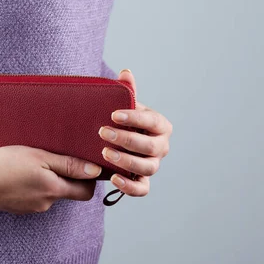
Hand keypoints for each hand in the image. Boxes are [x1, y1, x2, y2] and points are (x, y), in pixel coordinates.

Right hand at [0, 146, 102, 213]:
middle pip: (68, 192)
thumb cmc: (5, 163)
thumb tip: (95, 171)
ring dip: (48, 181)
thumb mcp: (39, 157)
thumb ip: (69, 165)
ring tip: (32, 164)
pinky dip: (33, 186)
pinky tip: (20, 175)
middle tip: (54, 158)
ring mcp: (32, 208)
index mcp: (54, 190)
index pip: (86, 192)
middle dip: (66, 177)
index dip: (88, 179)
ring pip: (50, 194)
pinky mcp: (20, 208)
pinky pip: (35, 197)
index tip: (82, 164)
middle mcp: (46, 204)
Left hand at [98, 69, 172, 196]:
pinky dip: (130, 186)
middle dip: (127, 140)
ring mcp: (153, 165)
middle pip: (151, 147)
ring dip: (126, 161)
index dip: (135, 119)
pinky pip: (142, 189)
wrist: (116, 142)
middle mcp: (161, 147)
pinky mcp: (142, 182)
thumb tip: (125, 73)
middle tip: (103, 133)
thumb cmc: (122, 121)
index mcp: (160, 126)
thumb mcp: (123, 106)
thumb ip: (126, 91)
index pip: (152, 122)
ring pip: (148, 168)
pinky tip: (113, 178)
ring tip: (105, 154)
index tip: (113, 114)